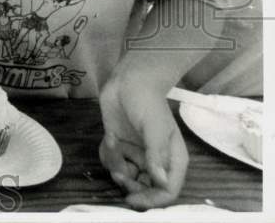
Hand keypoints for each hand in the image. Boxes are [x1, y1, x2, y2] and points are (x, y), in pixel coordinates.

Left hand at [98, 73, 187, 208]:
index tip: (132, 199)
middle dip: (130, 184)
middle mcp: (155, 161)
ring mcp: (137, 154)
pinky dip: (108, 153)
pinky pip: (112, 161)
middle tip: (118, 174)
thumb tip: (160, 182)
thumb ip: (156, 155)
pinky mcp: (120, 146)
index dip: (152, 200)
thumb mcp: (154, 128)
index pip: (167, 191)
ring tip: (114, 143)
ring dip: (115, 163)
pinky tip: (110, 136)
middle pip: (145, 189)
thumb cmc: (147, 103)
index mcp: (172, 160)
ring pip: (125, 175)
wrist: (128, 80)